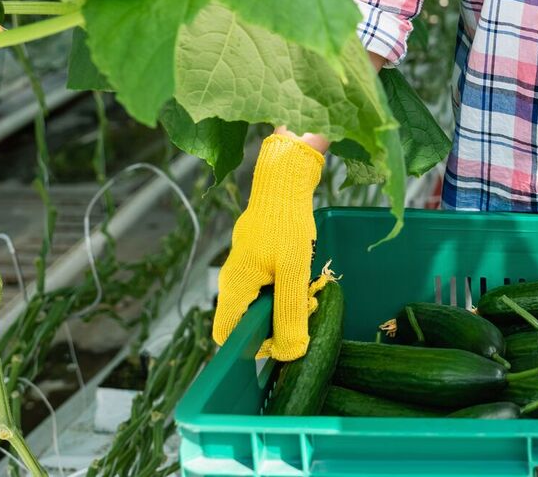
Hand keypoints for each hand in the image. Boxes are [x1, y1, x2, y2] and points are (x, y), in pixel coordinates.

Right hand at [213, 133, 325, 360]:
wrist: (285, 182)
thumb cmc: (286, 224)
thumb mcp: (293, 271)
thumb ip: (290, 313)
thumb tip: (290, 354)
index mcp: (235, 287)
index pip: (227, 336)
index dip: (252, 347)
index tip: (282, 340)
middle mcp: (234, 282)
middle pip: (250, 322)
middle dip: (280, 323)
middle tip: (306, 310)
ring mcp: (246, 270)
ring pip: (264, 304)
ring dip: (289, 304)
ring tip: (310, 291)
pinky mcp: (259, 260)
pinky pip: (271, 286)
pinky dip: (289, 287)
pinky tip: (306, 275)